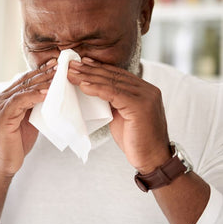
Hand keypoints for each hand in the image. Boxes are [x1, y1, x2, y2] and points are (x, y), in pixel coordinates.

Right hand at [0, 60, 56, 176]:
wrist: (0, 165)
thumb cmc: (14, 145)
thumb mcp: (27, 122)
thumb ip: (34, 108)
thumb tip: (51, 97)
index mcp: (5, 99)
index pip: (25, 80)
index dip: (40, 72)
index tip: (56, 65)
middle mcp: (0, 100)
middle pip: (25, 81)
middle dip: (44, 73)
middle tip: (60, 65)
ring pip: (23, 89)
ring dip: (42, 82)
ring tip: (58, 76)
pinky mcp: (2, 116)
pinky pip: (19, 101)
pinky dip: (34, 96)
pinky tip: (47, 93)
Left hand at [68, 57, 170, 171]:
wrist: (152, 160)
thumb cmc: (135, 140)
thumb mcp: (122, 116)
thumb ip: (113, 102)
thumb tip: (93, 91)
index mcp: (144, 90)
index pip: (117, 74)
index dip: (98, 68)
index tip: (81, 63)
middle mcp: (147, 90)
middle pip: (113, 75)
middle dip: (89, 69)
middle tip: (70, 64)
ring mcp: (146, 96)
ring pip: (112, 82)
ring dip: (88, 76)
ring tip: (71, 73)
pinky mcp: (140, 106)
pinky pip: (113, 93)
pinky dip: (96, 88)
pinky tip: (83, 85)